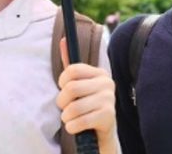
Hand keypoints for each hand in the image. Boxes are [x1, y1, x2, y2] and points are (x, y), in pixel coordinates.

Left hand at [56, 37, 117, 152]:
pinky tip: (75, 127)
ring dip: (66, 117)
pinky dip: (72, 127)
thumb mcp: (80, 85)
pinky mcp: (108, 116)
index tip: (64, 89)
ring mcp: (109, 99)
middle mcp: (107, 83)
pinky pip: (80, 121)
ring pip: (74, 107)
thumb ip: (70, 66)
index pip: (72, 70)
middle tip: (65, 108)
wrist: (102, 130)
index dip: (62, 82)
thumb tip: (62, 39)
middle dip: (62, 102)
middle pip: (71, 88)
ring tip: (70, 119)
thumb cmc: (87, 105)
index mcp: (99, 73)